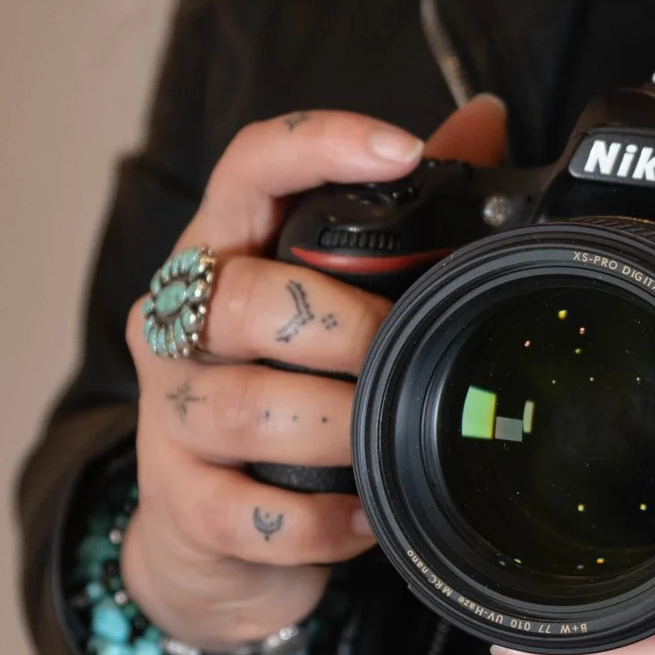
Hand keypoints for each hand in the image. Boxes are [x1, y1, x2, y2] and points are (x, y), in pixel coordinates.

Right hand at [118, 96, 507, 647]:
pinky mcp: (179, 502)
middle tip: (407, 354)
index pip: (249, 167)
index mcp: (223, 252)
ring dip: (339, 430)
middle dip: (349, 331)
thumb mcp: (338, 296)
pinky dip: (325, 522)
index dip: (319, 145)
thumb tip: (486, 120)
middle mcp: (177, 321)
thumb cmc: (288, 388)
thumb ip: (404, 212)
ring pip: (246, 409)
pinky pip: (253, 514)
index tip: (403, 150)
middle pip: (242, 299)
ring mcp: (168, 413)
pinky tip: (364, 515)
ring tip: (386, 439)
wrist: (210, 534)